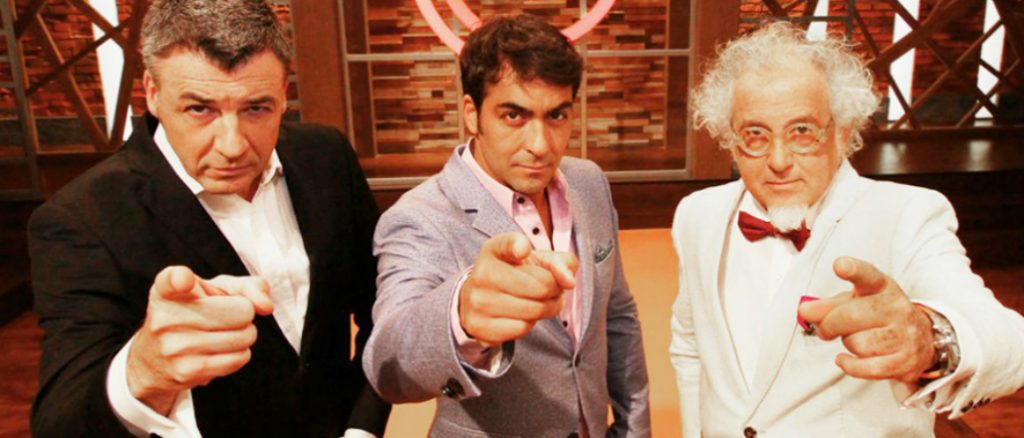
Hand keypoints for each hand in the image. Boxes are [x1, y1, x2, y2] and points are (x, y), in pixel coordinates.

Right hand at [126, 266, 273, 413]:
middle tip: (226, 317)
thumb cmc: (194, 314)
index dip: (182, 279)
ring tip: (222, 334)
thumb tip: (265, 306)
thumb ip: (248, 287)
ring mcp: (175, 347)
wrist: (154, 359)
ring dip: (244, 335)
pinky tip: (220, 350)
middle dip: (243, 314)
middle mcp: (166, 317)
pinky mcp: (186, 371)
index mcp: (166, 290)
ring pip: (244, 337)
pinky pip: (239, 358)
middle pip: (241, 312)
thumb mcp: (215, 289)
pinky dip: (239, 353)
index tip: (185, 282)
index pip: (173, 280)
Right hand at [459, 233, 578, 345]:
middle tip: (551, 289)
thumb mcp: (536, 260)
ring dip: (547, 308)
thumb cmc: (514, 276)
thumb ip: (559, 262)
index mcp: (494, 250)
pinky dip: (530, 324)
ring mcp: (479, 302)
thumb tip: (569, 281)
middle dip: (555, 290)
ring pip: (535, 310)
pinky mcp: (481, 328)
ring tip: (539, 302)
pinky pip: (522, 328)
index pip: (511, 244)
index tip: (523, 251)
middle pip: (541, 286)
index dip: (521, 247)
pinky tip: (523, 316)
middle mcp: (482, 274)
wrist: (480, 300)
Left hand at [798, 257, 934, 382]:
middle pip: (851, 316)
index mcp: (882, 287)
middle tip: (825, 330)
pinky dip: (850, 366)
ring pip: (858, 343)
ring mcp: (904, 335)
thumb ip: (827, 305)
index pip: (867, 276)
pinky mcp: (904, 362)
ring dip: (847, 344)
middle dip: (829, 325)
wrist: (921, 340)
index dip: (853, 270)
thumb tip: (804, 311)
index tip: (839, 265)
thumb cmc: (878, 316)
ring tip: (853, 340)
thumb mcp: (855, 302)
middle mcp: (897, 308)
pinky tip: (846, 360)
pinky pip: (867, 368)